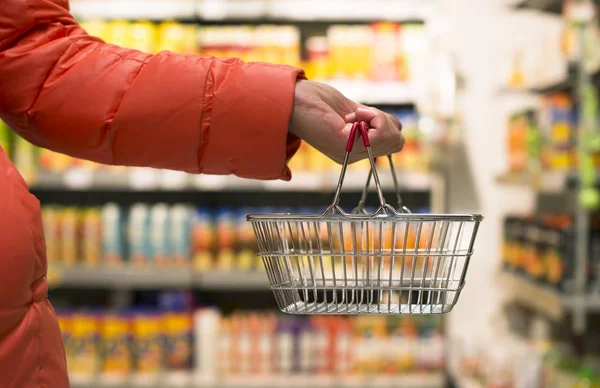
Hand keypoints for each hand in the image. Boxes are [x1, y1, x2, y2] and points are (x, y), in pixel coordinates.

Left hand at [288, 80, 403, 163]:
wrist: (292, 98)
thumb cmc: (317, 100)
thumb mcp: (354, 111)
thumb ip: (371, 121)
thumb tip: (396, 128)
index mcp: (354, 149)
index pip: (394, 143)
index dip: (385, 123)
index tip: (359, 114)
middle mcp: (353, 156)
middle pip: (397, 142)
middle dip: (385, 121)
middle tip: (358, 114)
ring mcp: (349, 153)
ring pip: (394, 139)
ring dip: (379, 118)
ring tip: (353, 113)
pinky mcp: (346, 145)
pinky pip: (379, 134)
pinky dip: (371, 116)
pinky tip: (351, 114)